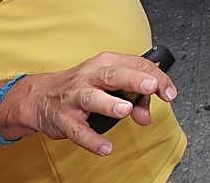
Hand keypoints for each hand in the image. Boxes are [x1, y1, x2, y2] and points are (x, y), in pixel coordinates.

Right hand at [8, 51, 178, 156]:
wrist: (39, 97)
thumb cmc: (81, 86)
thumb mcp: (107, 84)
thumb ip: (132, 97)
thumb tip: (146, 114)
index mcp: (106, 63)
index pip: (136, 64)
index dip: (156, 78)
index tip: (170, 92)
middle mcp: (90, 76)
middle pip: (114, 75)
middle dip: (134, 80)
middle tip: (152, 87)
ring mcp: (75, 96)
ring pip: (92, 98)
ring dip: (110, 104)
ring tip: (126, 111)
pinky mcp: (64, 118)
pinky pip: (78, 130)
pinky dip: (92, 139)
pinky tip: (105, 147)